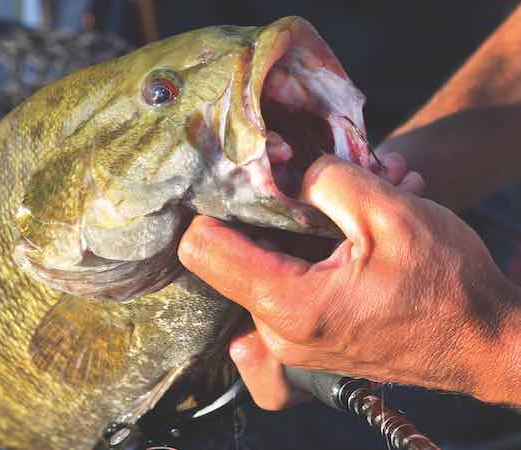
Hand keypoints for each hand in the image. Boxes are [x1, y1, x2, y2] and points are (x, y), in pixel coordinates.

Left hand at [179, 154, 520, 408]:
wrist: (483, 344)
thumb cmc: (448, 288)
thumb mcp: (391, 215)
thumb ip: (328, 180)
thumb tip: (288, 168)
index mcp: (288, 303)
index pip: (201, 247)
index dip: (214, 204)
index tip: (242, 178)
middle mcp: (277, 331)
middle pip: (235, 253)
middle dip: (271, 211)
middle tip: (318, 184)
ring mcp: (290, 340)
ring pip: (265, 265)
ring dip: (301, 229)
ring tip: (352, 207)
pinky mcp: (306, 339)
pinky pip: (286, 286)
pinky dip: (310, 255)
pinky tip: (351, 236)